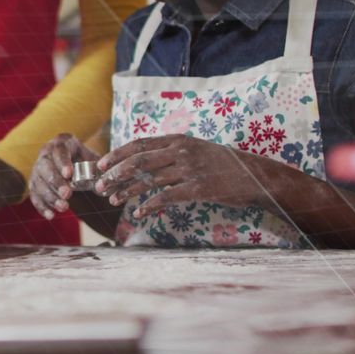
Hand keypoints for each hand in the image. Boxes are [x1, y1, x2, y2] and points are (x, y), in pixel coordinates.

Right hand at [29, 133, 99, 219]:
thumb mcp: (95, 160)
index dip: (62, 162)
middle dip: (55, 181)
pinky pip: (34, 196)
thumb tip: (104, 183)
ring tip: (64, 207)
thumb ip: (100, 169)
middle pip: (46, 166)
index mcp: (62, 143)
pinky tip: (51, 215)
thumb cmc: (87, 162)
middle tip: (67, 194)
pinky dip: (42, 206)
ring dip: (50, 196)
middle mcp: (46, 153)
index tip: (69, 174)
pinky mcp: (34, 184)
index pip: (59, 150)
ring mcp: (38, 169)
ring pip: (39, 182)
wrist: (76, 167)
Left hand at [96, 135, 266, 218]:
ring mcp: (190, 169)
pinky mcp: (199, 188)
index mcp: (178, 139)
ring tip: (113, 200)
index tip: (100, 164)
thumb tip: (142, 161)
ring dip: (128, 191)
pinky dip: (150, 206)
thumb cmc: (221, 165)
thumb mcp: (195, 150)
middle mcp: (182, 151)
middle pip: (139, 161)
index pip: (139, 144)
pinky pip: (167, 197)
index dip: (117, 154)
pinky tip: (139, 214)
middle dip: (116, 174)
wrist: (254, 176)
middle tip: (100, 186)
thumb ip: (171, 152)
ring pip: (150, 179)